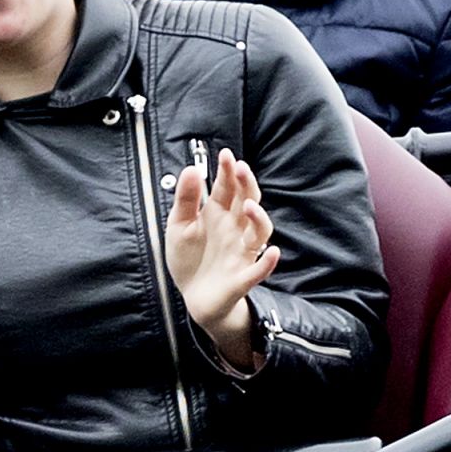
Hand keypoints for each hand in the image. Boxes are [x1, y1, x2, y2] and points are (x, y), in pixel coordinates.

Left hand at [166, 150, 279, 370]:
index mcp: (218, 214)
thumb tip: (192, 168)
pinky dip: (267, 262)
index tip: (226, 155)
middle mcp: (234, 230)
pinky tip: (272, 252)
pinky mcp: (242, 276)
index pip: (228, 188)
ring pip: (259, 232)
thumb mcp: (178, 225)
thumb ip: (185, 198)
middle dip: (247, 185)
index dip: (228, 171)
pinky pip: (259, 269)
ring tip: (248, 206)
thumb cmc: (189, 258)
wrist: (193, 296)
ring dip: (258, 218)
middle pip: (248, 202)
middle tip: (241, 169)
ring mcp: (241, 252)